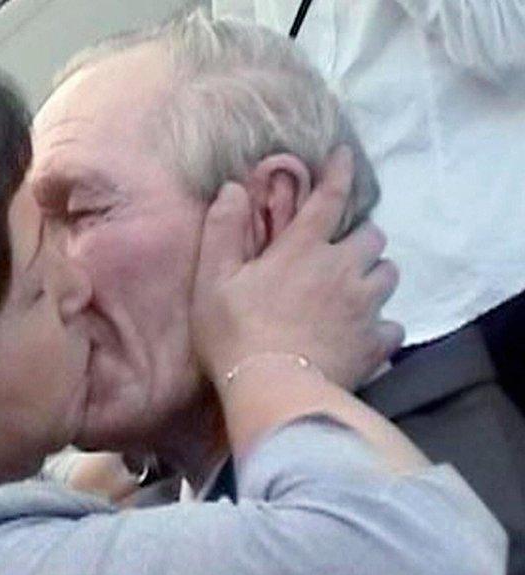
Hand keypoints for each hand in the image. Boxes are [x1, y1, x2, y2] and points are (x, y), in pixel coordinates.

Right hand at [190, 147, 402, 390]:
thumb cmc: (235, 334)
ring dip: (373, 277)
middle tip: (340, 253)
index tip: (343, 155)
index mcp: (304, 249)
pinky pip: (392, 326)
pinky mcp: (375, 343)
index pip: (329, 197)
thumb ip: (221, 231)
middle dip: (360, 240)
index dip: (338, 172)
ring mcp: (364, 307)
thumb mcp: (212, 280)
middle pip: (373, 237)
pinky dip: (380, 327)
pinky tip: (362, 335)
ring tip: (355, 291)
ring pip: (388, 275)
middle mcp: (343, 269)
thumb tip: (231, 189)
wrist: (272, 390)